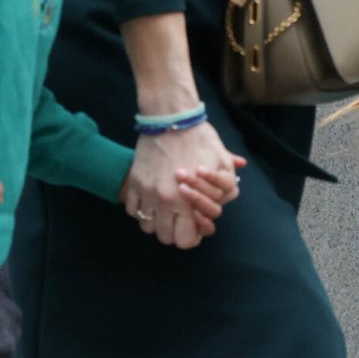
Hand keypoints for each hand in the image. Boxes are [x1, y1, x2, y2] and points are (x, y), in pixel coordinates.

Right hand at [123, 125, 246, 249]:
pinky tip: (150, 199)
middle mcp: (163, 201)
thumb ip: (226, 188)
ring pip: (146, 226)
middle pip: (164, 237)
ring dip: (155, 222)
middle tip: (179, 219)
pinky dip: (141, 209)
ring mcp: (145, 192)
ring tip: (164, 210)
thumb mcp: (222, 164)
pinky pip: (132, 210)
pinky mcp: (134, 182)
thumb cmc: (200, 140)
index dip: (191, 237)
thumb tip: (224, 201)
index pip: (185, 240)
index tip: (192, 227)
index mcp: (186, 200)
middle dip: (173, 232)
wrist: (171, 118)